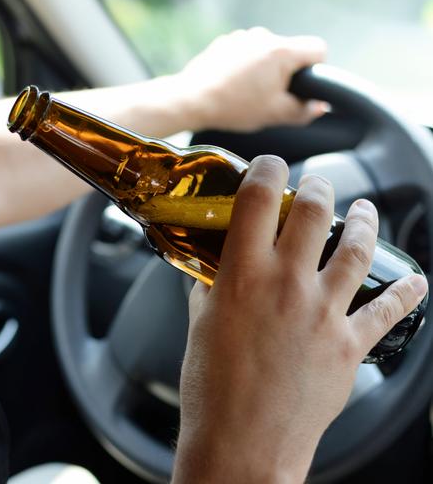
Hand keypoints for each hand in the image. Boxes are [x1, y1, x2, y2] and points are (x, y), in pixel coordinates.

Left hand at [170, 27, 327, 131]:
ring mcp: (242, 37)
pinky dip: (244, 67)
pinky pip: (245, 53)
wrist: (191, 100)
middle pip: (290, 52)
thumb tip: (319, 107)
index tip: (303, 86)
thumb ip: (304, 111)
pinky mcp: (225, 42)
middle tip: (270, 98)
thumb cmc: (233, 107)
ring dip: (263, 70)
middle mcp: (264, 36)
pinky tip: (232, 86)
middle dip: (286, 73)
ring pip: (266, 53)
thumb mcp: (274, 115)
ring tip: (247, 94)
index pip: (318, 49)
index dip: (317, 69)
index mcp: (281, 51)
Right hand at [172, 156, 427, 482]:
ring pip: (356, 248)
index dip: (266, 169)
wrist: (242, 445)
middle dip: (317, 186)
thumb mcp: (200, 328)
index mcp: (242, 276)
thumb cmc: (212, 391)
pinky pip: (389, 310)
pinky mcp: (349, 344)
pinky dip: (407, 293)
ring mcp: (323, 312)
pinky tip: (415, 282)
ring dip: (364, 220)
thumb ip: (210, 290)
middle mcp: (287, 285)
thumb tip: (214, 271)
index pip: (258, 198)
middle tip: (315, 185)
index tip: (268, 165)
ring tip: (365, 210)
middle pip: (314, 211)